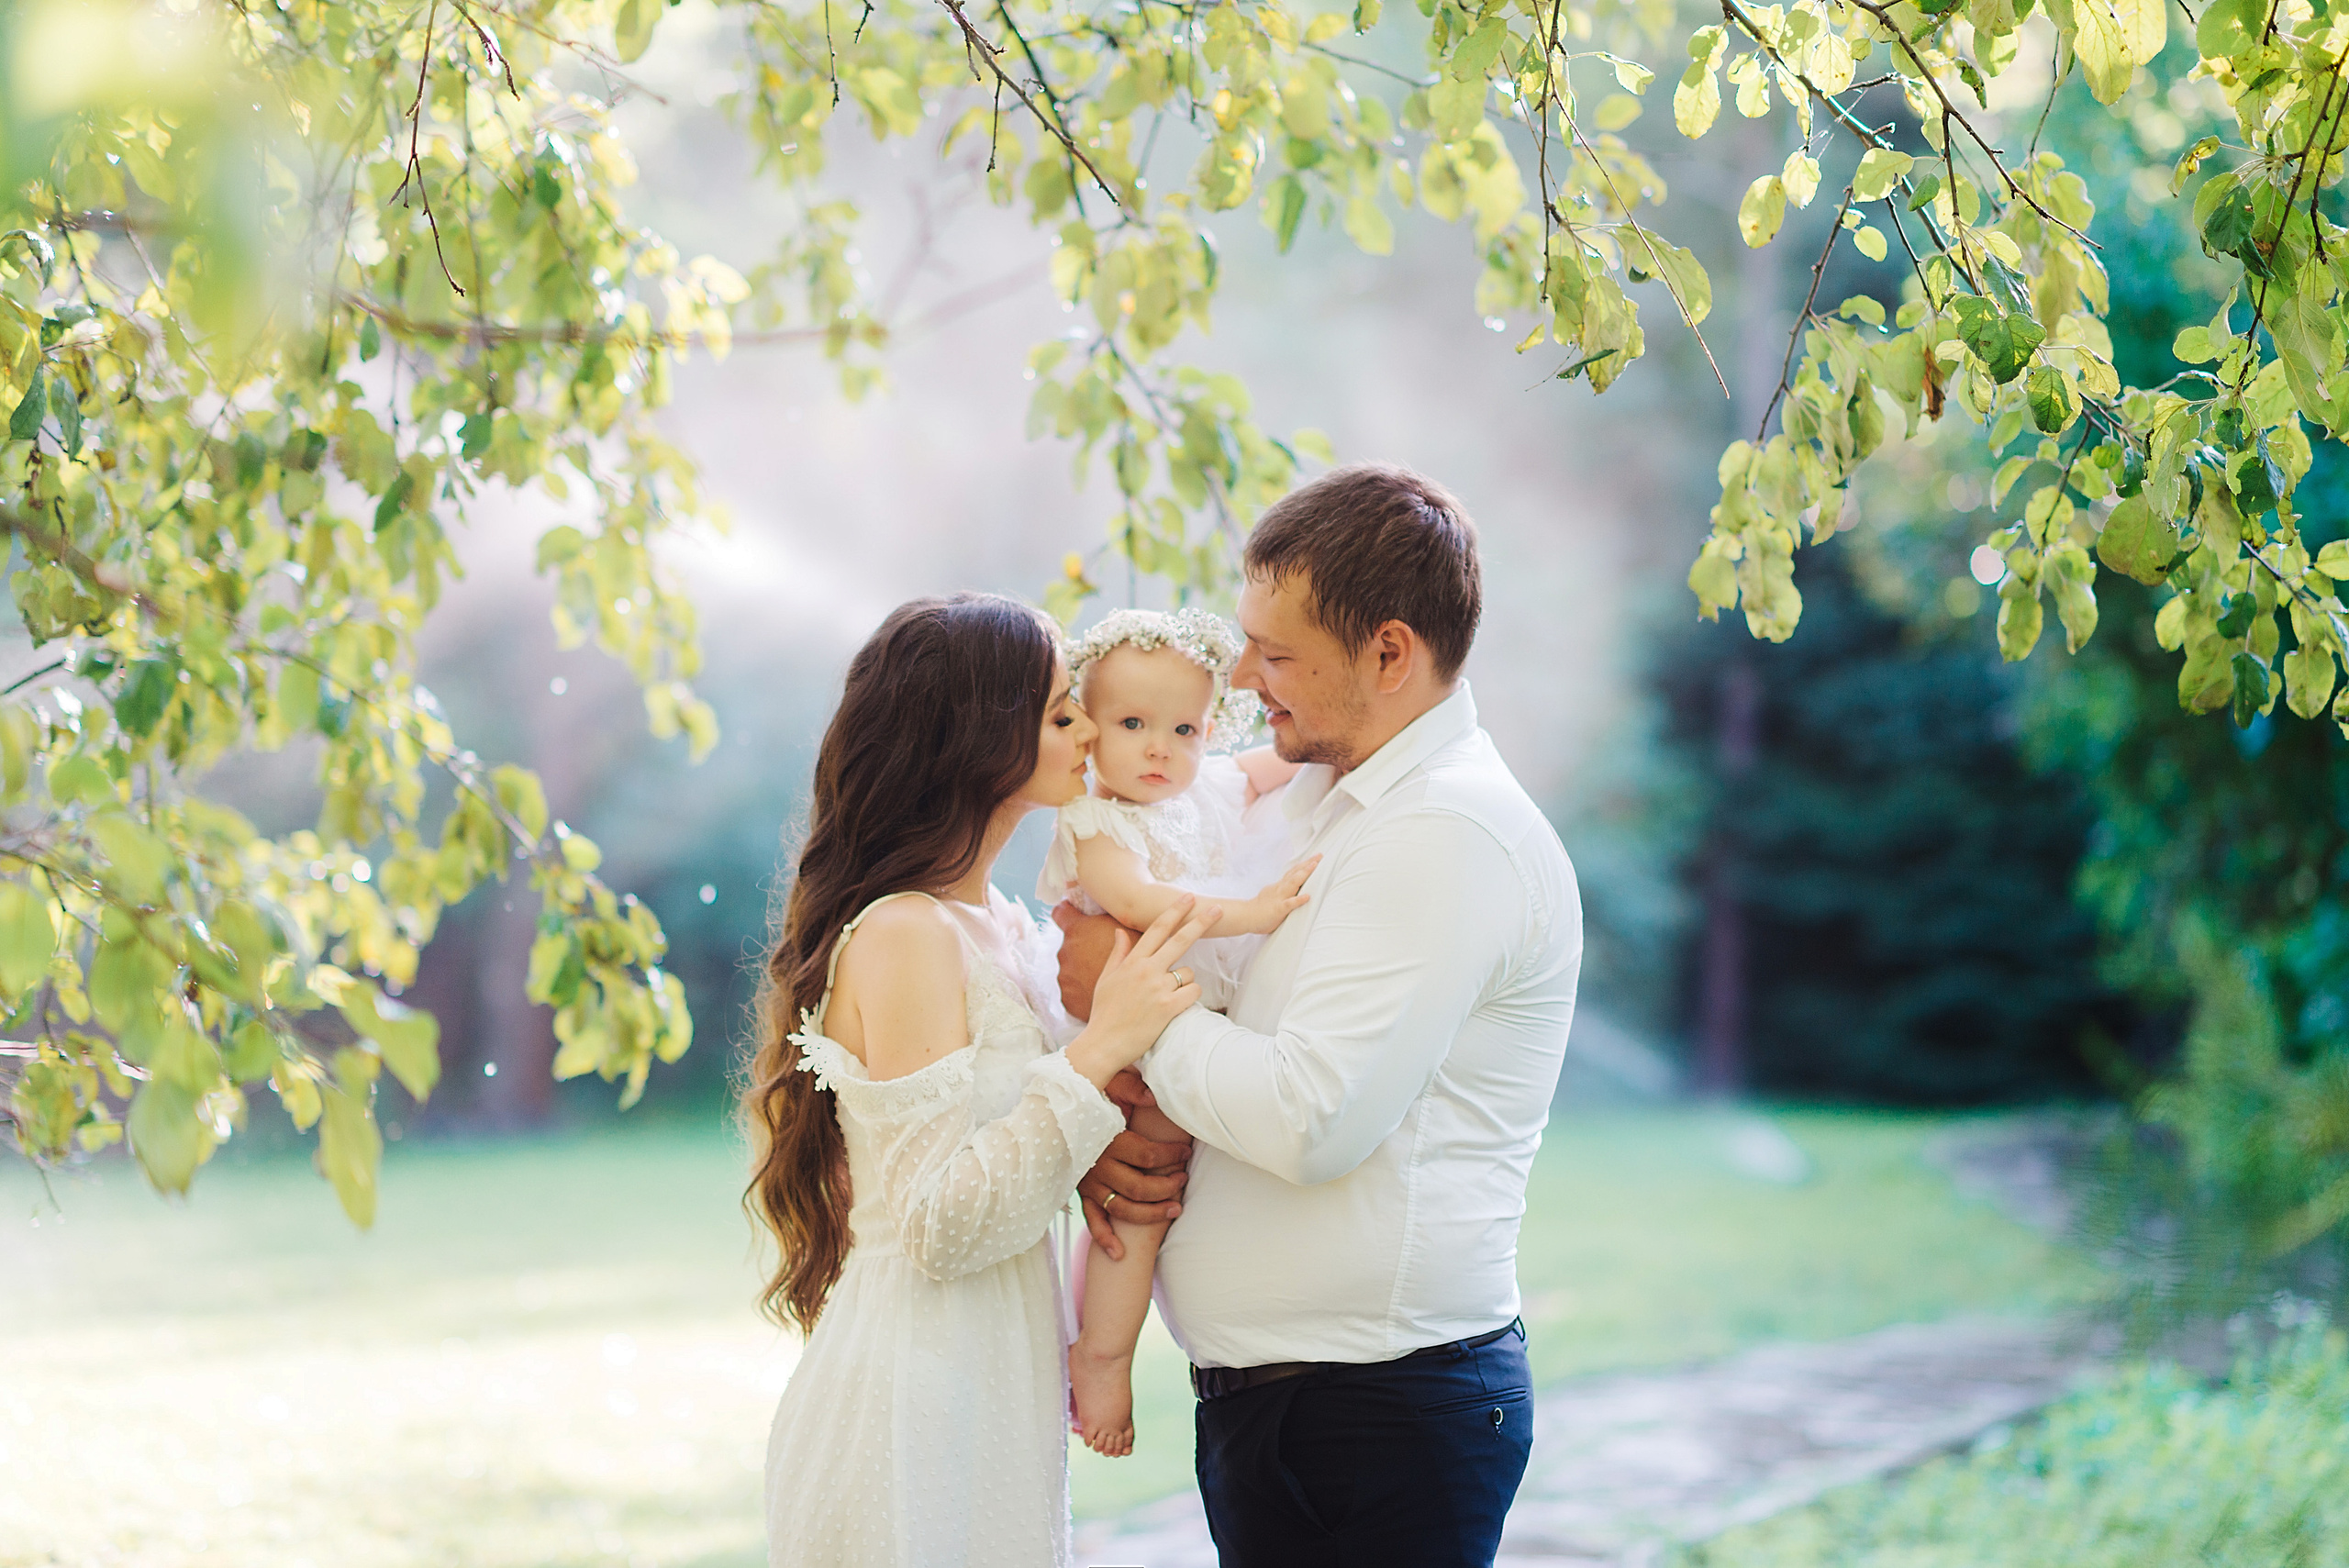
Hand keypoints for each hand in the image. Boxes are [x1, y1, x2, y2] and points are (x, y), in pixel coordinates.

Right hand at [1064, 898, 1220, 1087]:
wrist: (1103, 1043)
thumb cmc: (1104, 1012)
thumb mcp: (1106, 979)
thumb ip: (1118, 954)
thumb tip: (1121, 932)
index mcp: (1132, 962)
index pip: (1157, 929)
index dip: (1175, 911)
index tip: (1189, 898)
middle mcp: (1147, 971)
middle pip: (1181, 940)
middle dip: (1201, 922)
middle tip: (1218, 910)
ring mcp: (1158, 988)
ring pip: (1189, 973)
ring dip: (1185, 981)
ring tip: (1166, 997)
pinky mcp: (1168, 1007)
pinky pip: (1192, 993)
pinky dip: (1189, 997)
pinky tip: (1176, 1005)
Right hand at [1076, 1072, 1193, 1258]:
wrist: (1055, 1106)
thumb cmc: (1088, 1092)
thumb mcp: (1107, 1082)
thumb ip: (1130, 1087)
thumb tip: (1152, 1098)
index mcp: (1106, 1139)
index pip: (1147, 1156)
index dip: (1171, 1156)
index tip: (1185, 1151)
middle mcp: (1096, 1165)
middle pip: (1139, 1187)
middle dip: (1167, 1187)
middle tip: (1184, 1179)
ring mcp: (1088, 1182)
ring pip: (1122, 1208)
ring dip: (1150, 1214)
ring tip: (1175, 1209)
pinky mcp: (1081, 1192)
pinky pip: (1093, 1219)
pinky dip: (1104, 1238)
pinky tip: (1119, 1253)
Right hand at [1238, 854, 1319, 932]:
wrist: (1245, 916)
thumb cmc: (1260, 908)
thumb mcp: (1272, 895)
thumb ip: (1283, 890)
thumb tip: (1294, 888)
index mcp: (1279, 886)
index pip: (1293, 872)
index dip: (1304, 864)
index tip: (1315, 857)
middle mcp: (1280, 889)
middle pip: (1295, 873)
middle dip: (1308, 864)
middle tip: (1319, 856)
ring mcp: (1279, 898)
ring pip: (1293, 883)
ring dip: (1304, 874)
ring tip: (1314, 866)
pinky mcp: (1278, 909)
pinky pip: (1289, 903)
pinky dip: (1298, 899)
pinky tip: (1307, 897)